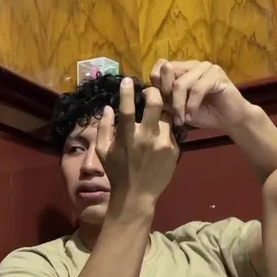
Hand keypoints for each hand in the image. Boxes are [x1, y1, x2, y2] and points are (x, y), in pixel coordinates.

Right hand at [95, 77, 178, 216]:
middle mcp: (147, 138)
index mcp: (127, 137)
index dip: (127, 91)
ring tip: (157, 114)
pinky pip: (171, 132)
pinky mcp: (174, 150)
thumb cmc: (117, 173)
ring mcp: (163, 144)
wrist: (137, 196)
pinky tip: (159, 136)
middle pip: (156, 104)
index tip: (126, 80)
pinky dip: (165, 130)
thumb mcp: (102, 152)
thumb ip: (104, 128)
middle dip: (154, 92)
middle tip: (150, 91)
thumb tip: (108, 108)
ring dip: (161, 112)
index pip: (127, 107)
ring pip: (167, 116)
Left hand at [150, 59, 252, 132]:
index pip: (161, 66)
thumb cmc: (203, 114)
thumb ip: (164, 98)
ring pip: (181, 83)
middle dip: (166, 94)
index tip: (160, 104)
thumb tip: (147, 92)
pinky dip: (191, 105)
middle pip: (168, 71)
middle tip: (172, 112)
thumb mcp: (178, 108)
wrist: (229, 120)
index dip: (157, 84)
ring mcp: (205, 67)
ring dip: (179, 105)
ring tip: (181, 119)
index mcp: (182, 69)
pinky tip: (191, 115)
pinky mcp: (217, 75)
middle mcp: (192, 65)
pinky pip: (197, 89)